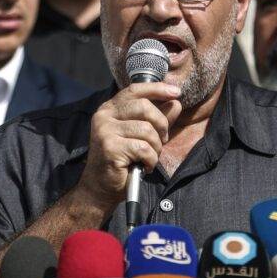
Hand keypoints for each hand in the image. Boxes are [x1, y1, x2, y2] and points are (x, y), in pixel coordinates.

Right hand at [76, 82, 182, 210]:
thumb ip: (157, 119)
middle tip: (161, 141)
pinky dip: (150, 160)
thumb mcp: (141, 136)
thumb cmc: (121, 162)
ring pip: (147, 130)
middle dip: (161, 125)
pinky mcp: (110, 147)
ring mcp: (105, 131)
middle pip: (144, 107)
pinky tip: (144, 167)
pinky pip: (144, 148)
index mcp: (110, 109)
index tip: (176, 92)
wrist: (100, 188)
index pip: (135, 90)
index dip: (157, 89)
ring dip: (156, 148)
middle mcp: (104, 116)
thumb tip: (175, 102)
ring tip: (149, 158)